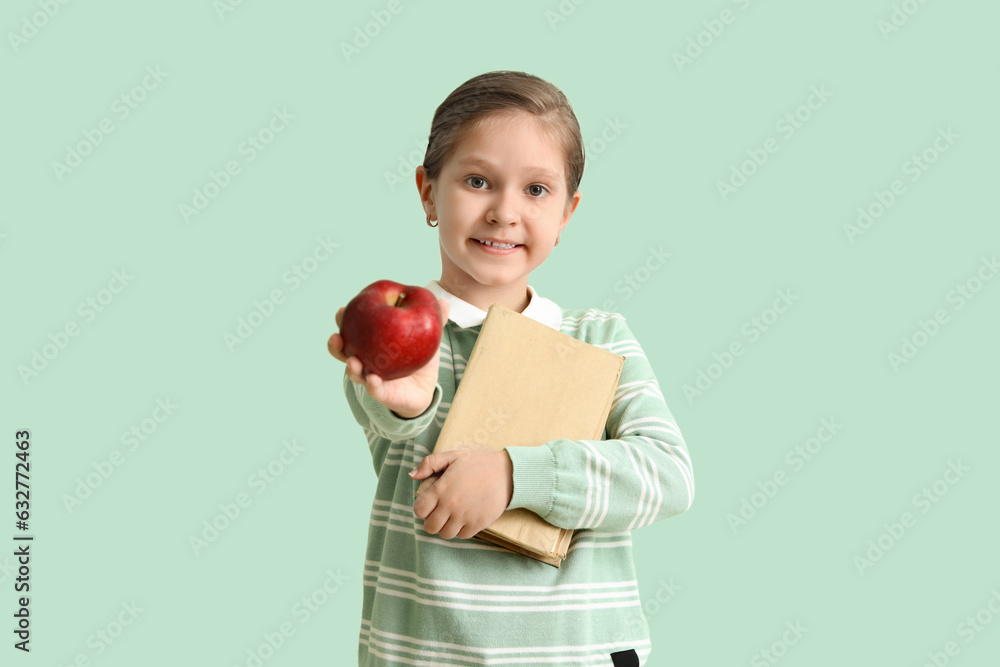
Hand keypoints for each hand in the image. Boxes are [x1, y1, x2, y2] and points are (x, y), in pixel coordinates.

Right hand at [328, 298, 449, 417]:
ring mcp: (370, 376)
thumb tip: (445, 302)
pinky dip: (372, 385)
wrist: (424, 387)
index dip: (344, 319)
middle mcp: (365, 358)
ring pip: (354, 372)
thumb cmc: (418, 355)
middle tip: (336, 337)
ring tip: (353, 361)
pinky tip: (373, 379)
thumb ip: (434, 320)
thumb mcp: (426, 336)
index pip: (353, 328)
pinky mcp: (381, 393)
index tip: (342, 310)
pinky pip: (374, 390)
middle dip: (336, 344)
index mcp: (371, 341)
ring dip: (351, 367)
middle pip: (344, 351)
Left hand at [410, 448, 513, 539]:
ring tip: (453, 516)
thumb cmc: (479, 462)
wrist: (507, 472)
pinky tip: (465, 518)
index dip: (422, 508)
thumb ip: (430, 463)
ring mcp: (464, 516)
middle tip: (440, 512)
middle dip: (432, 520)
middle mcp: (451, 506)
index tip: (429, 504)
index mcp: (441, 489)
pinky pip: (462, 535)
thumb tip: (413, 475)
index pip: (419, 510)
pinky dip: (461, 529)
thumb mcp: (454, 455)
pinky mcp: (478, 524)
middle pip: (430, 527)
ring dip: (446, 527)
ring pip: (445, 534)